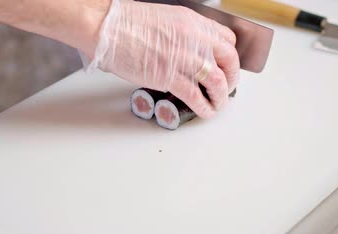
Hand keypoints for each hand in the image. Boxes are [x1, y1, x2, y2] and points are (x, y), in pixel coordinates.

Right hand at [83, 0, 239, 117]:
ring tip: (217, 104)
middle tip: (226, 88)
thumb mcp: (163, 19)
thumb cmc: (123, 23)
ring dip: (220, 97)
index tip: (225, 66)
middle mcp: (194, 38)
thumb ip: (179, 35)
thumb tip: (183, 52)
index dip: (228, 56)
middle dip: (231, 78)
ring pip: (218, 81)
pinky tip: (204, 111)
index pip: (226, 39)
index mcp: (192, 22)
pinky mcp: (169, 77)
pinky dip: (204, 107)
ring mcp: (184, 58)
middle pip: (229, 60)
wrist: (106, 27)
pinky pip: (196, 96)